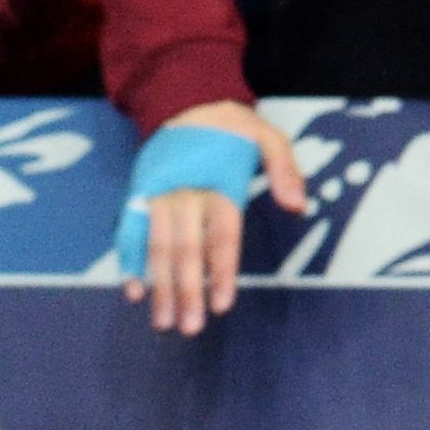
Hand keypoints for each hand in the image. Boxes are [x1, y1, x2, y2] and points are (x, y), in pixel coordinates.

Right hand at [130, 101, 304, 337]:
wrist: (185, 101)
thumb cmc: (232, 128)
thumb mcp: (269, 137)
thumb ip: (285, 171)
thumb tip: (299, 208)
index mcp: (219, 183)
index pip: (221, 236)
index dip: (222, 272)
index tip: (224, 305)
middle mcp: (185, 192)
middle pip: (186, 249)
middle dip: (187, 291)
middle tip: (190, 328)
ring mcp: (158, 195)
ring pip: (157, 247)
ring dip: (159, 286)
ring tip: (164, 321)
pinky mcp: (139, 195)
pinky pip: (131, 232)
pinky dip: (130, 261)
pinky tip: (133, 290)